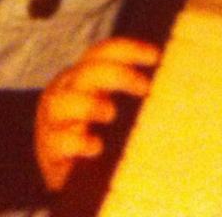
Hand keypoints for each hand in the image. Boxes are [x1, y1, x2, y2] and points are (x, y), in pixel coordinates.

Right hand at [35, 37, 159, 191]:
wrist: (66, 171)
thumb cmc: (94, 132)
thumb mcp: (108, 105)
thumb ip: (129, 90)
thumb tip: (171, 83)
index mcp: (80, 76)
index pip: (101, 53)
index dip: (127, 49)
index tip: (155, 55)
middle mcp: (64, 92)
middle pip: (86, 72)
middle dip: (117, 74)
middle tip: (145, 87)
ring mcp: (53, 120)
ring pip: (63, 102)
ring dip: (89, 104)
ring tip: (110, 113)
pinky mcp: (50, 148)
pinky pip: (60, 140)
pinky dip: (78, 140)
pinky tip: (96, 146)